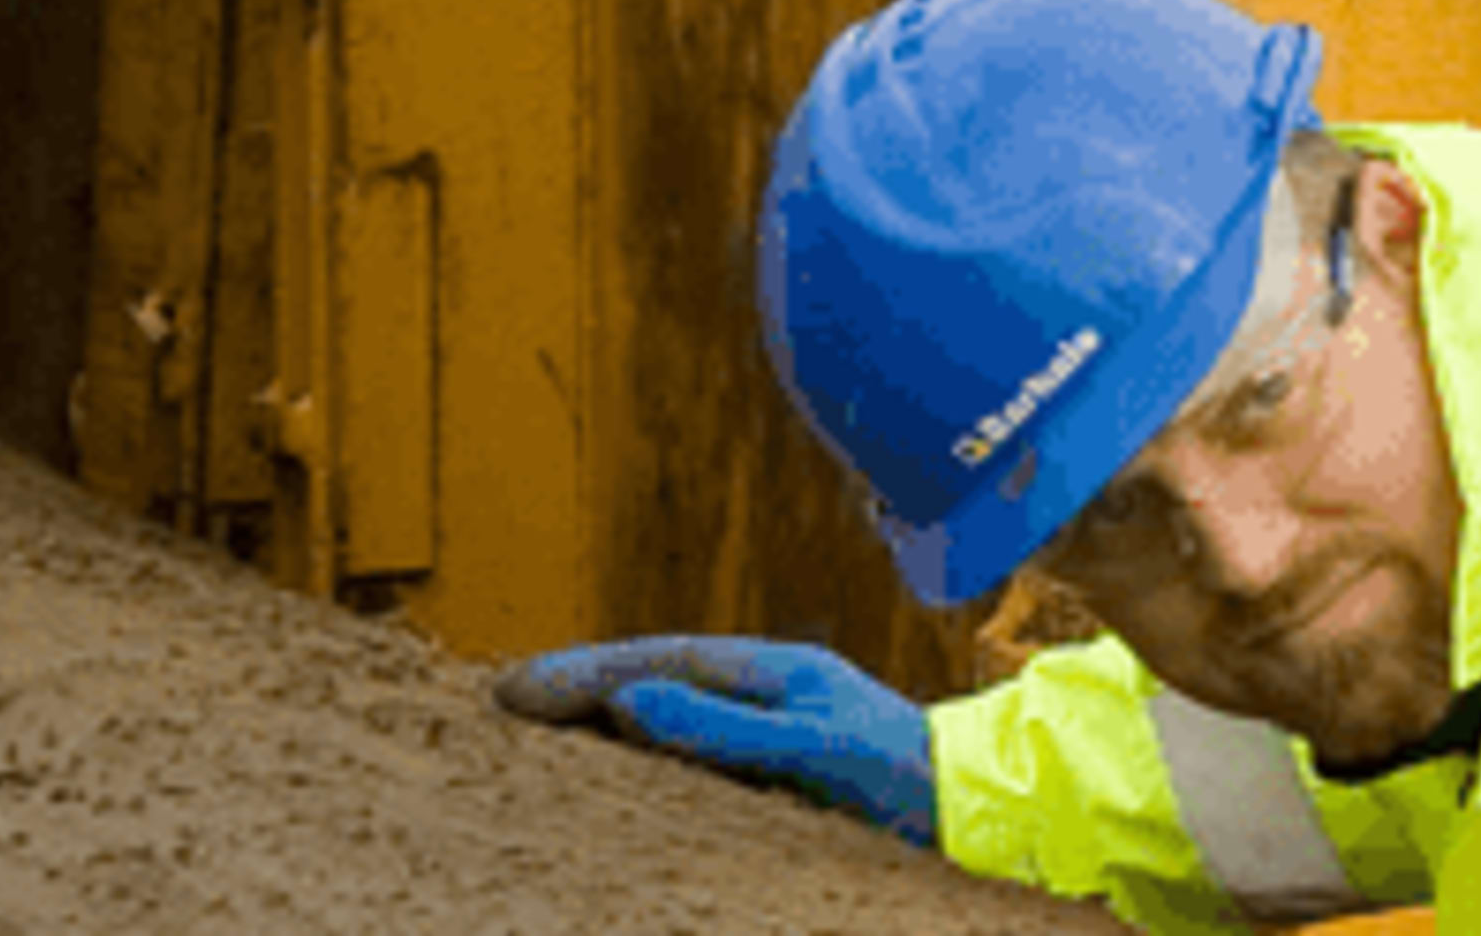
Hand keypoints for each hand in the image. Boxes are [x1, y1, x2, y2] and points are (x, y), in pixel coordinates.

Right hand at [494, 635, 940, 845]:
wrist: (979, 816)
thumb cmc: (906, 782)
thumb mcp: (815, 752)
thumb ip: (724, 729)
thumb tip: (629, 702)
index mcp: (772, 671)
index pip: (656, 663)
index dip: (582, 674)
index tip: (515, 690)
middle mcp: (766, 691)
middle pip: (651, 678)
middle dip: (577, 686)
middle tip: (501, 701)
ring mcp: (772, 728)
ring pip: (668, 712)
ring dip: (602, 717)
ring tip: (536, 726)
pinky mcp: (779, 771)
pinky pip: (691, 752)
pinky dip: (641, 751)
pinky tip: (611, 768)